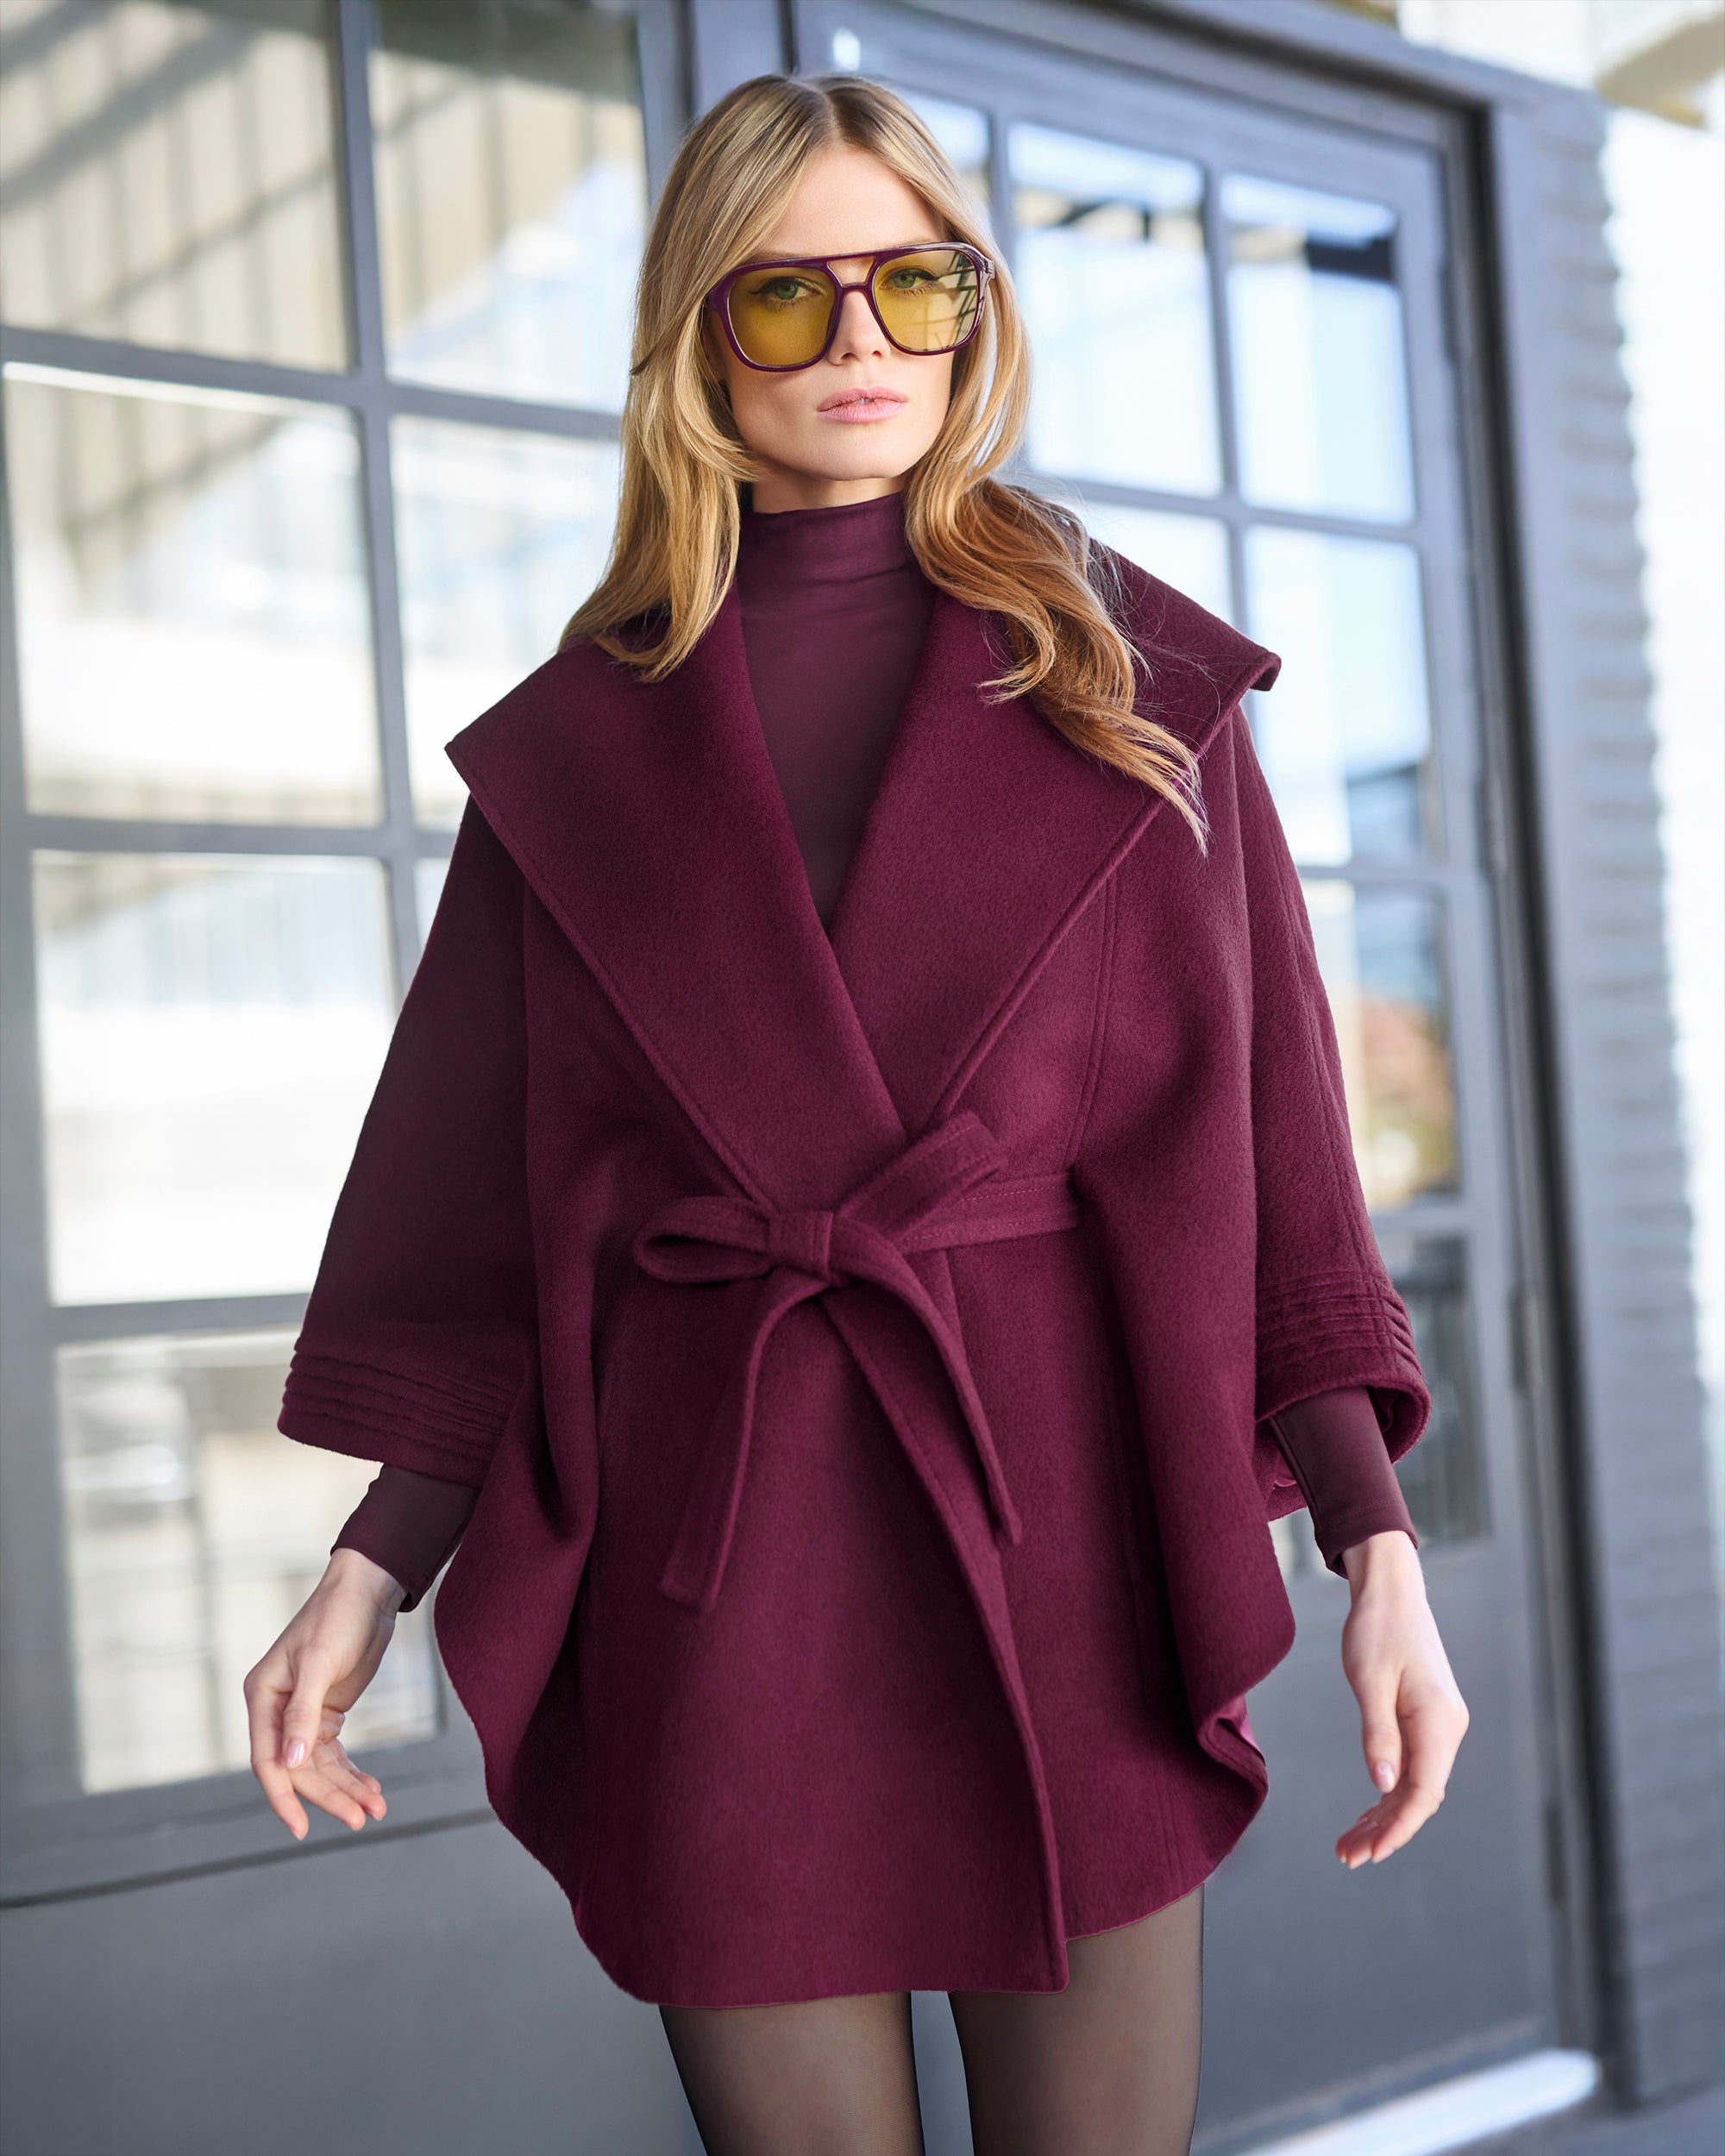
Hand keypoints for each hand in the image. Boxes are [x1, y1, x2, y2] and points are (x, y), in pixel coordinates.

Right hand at [244, 1547, 405, 1841]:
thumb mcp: (319, 1663)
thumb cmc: (337, 1617)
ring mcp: (303, 1713)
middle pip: (300, 1769)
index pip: (267, 1761)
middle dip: (330, 1795)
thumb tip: (291, 1764)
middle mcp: (277, 1710)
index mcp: (263, 1697)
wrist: (368, 1591)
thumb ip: (303, 1715)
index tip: (302, 1829)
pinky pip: (336, 1754)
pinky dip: (353, 1772)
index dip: (284, 1797)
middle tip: (362, 1819)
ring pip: (321, 1766)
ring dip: (346, 1788)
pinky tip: (372, 1788)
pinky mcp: (327, 1712)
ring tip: (376, 1809)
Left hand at [1334, 1531, 1468, 1867]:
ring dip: (1383, 1817)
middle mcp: (1447, 1730)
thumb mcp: (1370, 1680)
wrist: (1392, 1591)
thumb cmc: (1378, 1628)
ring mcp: (1439, 1726)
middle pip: (1419, 1797)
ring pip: (1414, 1787)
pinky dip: (1388, 1793)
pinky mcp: (1426, 1721)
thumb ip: (1378, 1734)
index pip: (1424, 1793)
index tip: (1371, 1853)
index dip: (1399, 1828)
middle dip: (1385, 1831)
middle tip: (1347, 1857)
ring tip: (1347, 1846)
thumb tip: (1384, 1788)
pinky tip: (1366, 1813)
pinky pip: (1411, 1768)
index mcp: (1439, 1721)